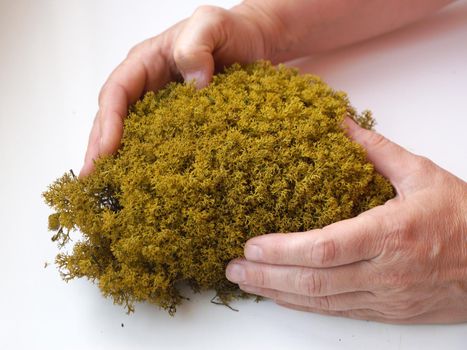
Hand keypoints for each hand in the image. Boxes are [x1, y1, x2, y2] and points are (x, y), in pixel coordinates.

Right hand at [80, 4, 277, 175]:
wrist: (258, 45)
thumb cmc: (232, 31)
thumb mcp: (211, 24)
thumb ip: (195, 45)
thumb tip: (194, 85)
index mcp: (146, 63)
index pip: (117, 93)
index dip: (108, 122)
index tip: (106, 151)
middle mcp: (150, 88)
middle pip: (115, 119)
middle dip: (101, 149)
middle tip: (92, 180)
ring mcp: (165, 109)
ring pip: (133, 136)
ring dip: (119, 162)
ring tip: (108, 190)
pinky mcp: (183, 126)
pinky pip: (162, 146)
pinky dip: (151, 166)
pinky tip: (147, 187)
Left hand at [226, 118, 466, 323]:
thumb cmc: (463, 218)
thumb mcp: (423, 175)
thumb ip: (378, 151)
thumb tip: (342, 125)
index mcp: (391, 233)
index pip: (325, 247)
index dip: (283, 249)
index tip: (251, 245)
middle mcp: (384, 271)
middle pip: (314, 281)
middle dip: (267, 276)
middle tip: (233, 268)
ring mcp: (384, 297)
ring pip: (321, 302)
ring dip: (278, 293)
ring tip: (245, 283)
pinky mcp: (386, 311)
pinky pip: (337, 311)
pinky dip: (304, 306)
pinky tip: (282, 297)